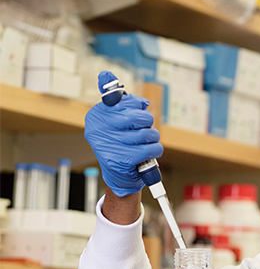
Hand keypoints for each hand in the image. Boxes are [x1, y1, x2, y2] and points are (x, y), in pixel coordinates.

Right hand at [84, 71, 162, 196]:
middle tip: (144, 128)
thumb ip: (123, 104)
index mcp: (96, 116)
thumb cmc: (120, 144)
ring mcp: (110, 145)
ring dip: (152, 138)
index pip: (124, 100)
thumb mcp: (117, 121)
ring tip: (146, 143)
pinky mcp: (122, 159)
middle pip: (138, 116)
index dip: (137, 106)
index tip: (138, 111)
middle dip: (147, 122)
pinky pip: (151, 148)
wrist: (119, 176)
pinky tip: (150, 152)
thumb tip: (129, 92)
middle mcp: (99, 129)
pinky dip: (155, 150)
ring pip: (148, 133)